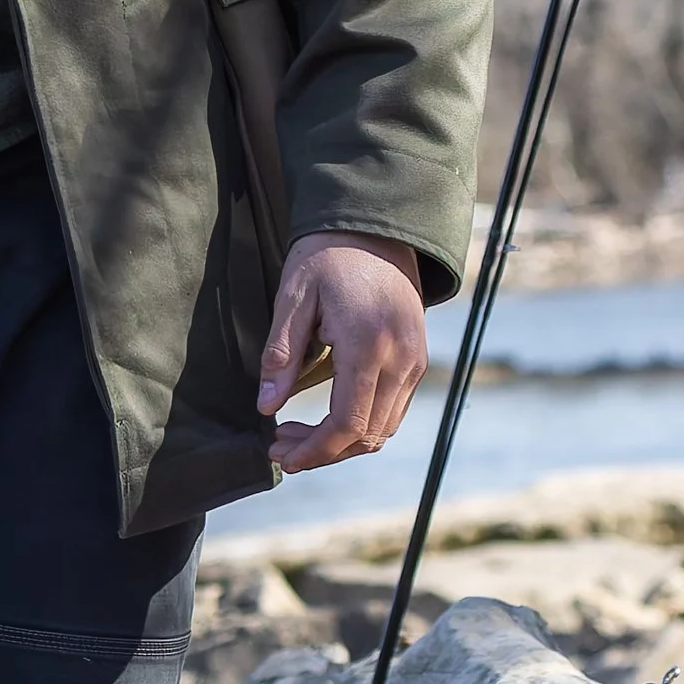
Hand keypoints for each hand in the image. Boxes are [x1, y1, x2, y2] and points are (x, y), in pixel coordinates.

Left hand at [258, 232, 427, 475]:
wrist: (377, 227)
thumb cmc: (328, 256)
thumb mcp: (293, 297)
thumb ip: (280, 354)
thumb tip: (266, 405)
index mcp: (368, 345)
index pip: (347, 424)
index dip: (314, 451)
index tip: (281, 457)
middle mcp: (401, 360)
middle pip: (366, 435)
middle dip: (322, 452)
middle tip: (279, 448)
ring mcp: (415, 362)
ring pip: (383, 429)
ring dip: (341, 443)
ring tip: (297, 436)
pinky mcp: (418, 359)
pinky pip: (393, 411)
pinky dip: (361, 426)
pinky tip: (328, 418)